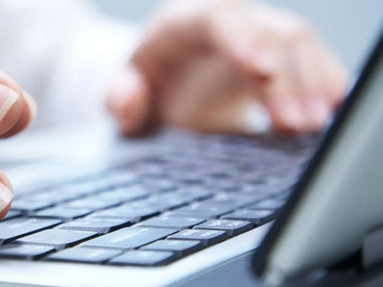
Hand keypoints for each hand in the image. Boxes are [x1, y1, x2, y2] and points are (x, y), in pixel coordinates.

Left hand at [107, 0, 346, 134]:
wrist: (166, 79)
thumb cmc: (145, 82)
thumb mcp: (121, 91)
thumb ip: (118, 96)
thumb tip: (128, 100)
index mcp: (184, 23)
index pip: (219, 17)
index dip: (243, 39)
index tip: (262, 71)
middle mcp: (228, 22)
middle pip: (267, 32)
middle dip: (285, 77)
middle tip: (293, 122)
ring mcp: (259, 36)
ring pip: (298, 44)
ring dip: (311, 83)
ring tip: (312, 125)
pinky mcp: (281, 56)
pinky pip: (312, 59)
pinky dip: (325, 82)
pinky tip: (330, 108)